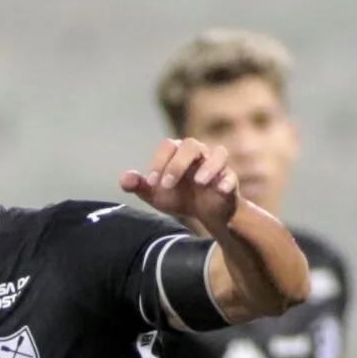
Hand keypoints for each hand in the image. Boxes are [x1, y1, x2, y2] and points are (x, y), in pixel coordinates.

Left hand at [123, 137, 240, 230]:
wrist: (205, 212)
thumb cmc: (180, 196)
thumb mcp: (156, 195)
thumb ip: (141, 186)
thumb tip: (124, 179)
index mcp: (178, 154)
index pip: (168, 146)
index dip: (158, 162)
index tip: (152, 183)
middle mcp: (199, 154)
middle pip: (190, 145)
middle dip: (177, 164)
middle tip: (167, 185)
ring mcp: (216, 165)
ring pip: (218, 153)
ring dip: (208, 166)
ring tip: (198, 182)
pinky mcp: (229, 180)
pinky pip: (231, 175)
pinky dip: (227, 181)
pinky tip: (219, 190)